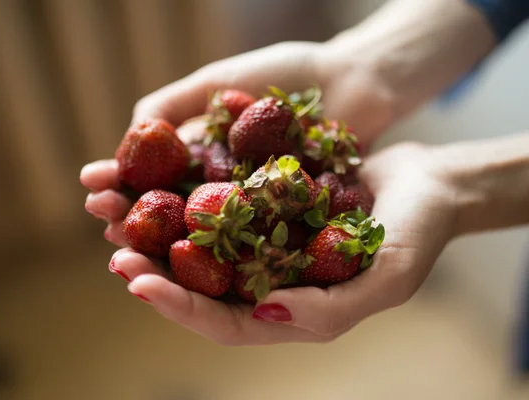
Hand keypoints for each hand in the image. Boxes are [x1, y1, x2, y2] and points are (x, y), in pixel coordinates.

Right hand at [82, 40, 395, 245]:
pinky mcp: (285, 230)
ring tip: (127, 251)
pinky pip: (250, 250)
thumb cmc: (288, 74)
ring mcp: (252, 214)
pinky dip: (218, 261)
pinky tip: (187, 264)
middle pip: (169, 215)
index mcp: (201, 158)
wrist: (354, 80)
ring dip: (163, 250)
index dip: (121, 184)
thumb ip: (173, 105)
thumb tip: (131, 134)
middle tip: (104, 226)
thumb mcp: (219, 82)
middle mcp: (220, 191)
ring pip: (202, 241)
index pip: (152, 178)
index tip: (91, 186)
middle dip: (133, 222)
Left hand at [82, 140, 456, 344]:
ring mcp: (265, 241)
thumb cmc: (419, 232)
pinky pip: (218, 205)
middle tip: (116, 253)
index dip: (181, 306)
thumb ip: (331, 308)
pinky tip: (159, 180)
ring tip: (121, 219)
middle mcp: (270, 281)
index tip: (139, 283)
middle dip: (156, 273)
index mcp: (292, 311)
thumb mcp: (388, 277)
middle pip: (201, 287)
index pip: (224, 322)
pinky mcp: (265, 205)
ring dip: (160, 236)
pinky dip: (187, 197)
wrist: (431, 182)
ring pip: (201, 247)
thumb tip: (265, 314)